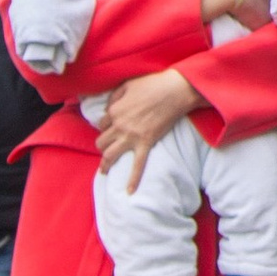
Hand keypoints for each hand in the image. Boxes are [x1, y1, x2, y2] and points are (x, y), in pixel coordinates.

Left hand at [96, 66, 206, 193]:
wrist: (175, 90)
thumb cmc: (152, 84)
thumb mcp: (128, 84)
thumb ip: (114, 96)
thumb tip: (107, 108)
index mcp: (114, 110)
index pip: (101, 123)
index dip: (105, 125)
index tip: (111, 126)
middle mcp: (119, 126)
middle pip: (101, 141)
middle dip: (102, 144)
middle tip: (107, 146)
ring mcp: (131, 137)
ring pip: (110, 155)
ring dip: (105, 164)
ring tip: (104, 171)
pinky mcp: (146, 143)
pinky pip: (137, 165)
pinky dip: (133, 179)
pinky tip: (129, 192)